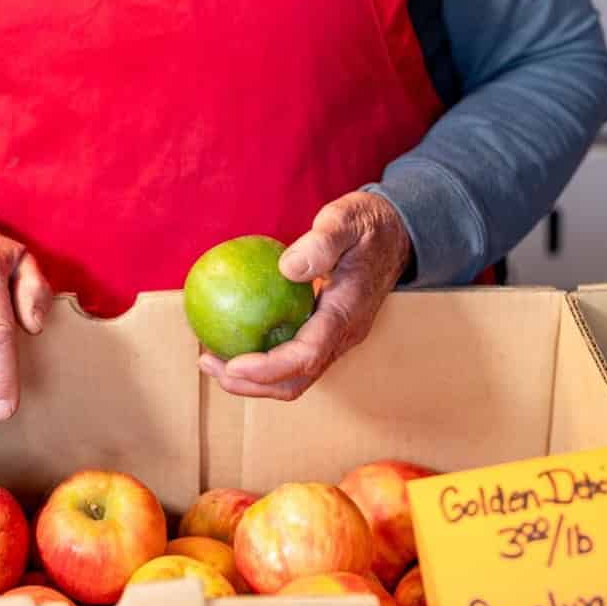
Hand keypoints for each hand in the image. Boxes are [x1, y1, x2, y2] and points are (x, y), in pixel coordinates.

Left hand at [198, 191, 411, 401]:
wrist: (398, 235)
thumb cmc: (367, 224)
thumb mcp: (347, 220)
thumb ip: (322, 242)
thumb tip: (287, 268)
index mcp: (347, 313)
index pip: (307, 356)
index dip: (268, 368)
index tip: (233, 364)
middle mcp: (343, 335)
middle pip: (297, 381)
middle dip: (251, 385)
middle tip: (208, 363)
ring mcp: (336, 337)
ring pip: (294, 376)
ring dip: (253, 378)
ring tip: (210, 357)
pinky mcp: (327, 331)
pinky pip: (293, 355)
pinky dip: (261, 357)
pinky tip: (231, 335)